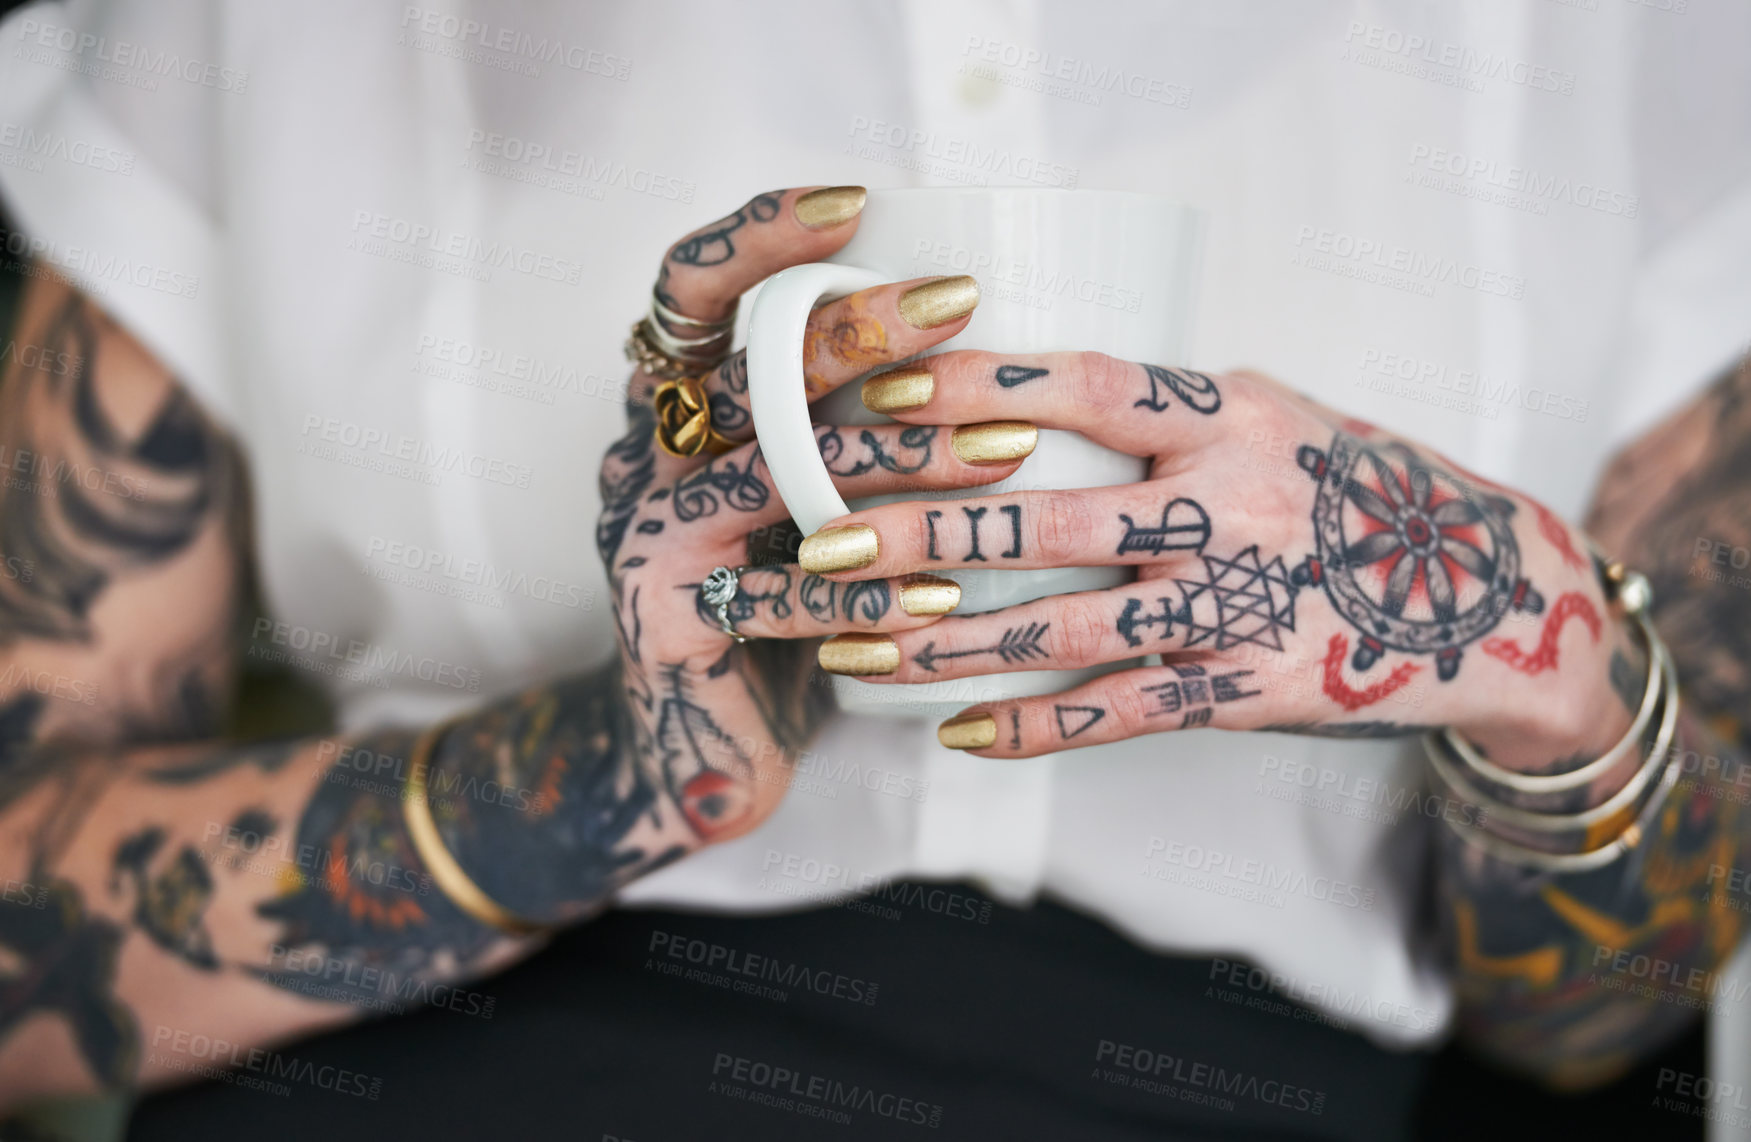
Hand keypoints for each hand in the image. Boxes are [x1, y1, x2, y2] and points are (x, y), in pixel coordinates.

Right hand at [597, 187, 1023, 848]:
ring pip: (769, 478)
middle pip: (745, 371)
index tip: (856, 199)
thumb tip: (989, 340)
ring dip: (893, 461)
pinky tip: (942, 597)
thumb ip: (847, 427)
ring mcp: (645, 540)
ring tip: (1005, 450)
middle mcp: (645, 458)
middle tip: (960, 303)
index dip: (761, 237)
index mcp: (675, 407)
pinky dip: (862, 597)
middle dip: (854, 330)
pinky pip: (770, 602)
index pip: (693, 290)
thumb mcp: (808, 500)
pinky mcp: (660, 626)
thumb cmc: (783, 601)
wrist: (693, 747)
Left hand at [800, 353, 1641, 769]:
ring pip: (1062, 630)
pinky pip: (1120, 714)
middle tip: (818, 541)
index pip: (1086, 387)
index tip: (877, 393)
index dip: (977, 388)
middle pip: (1047, 521)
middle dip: (919, 533)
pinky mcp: (1248, 691)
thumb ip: (1168, 409)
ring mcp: (1241, 605)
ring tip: (850, 644)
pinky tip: (952, 731)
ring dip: (943, 643)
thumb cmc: (1357, 486)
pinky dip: (1032, 728)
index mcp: (1234, 414)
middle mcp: (1235, 505)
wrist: (1498, 598)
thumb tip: (1018, 393)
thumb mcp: (1277, 413)